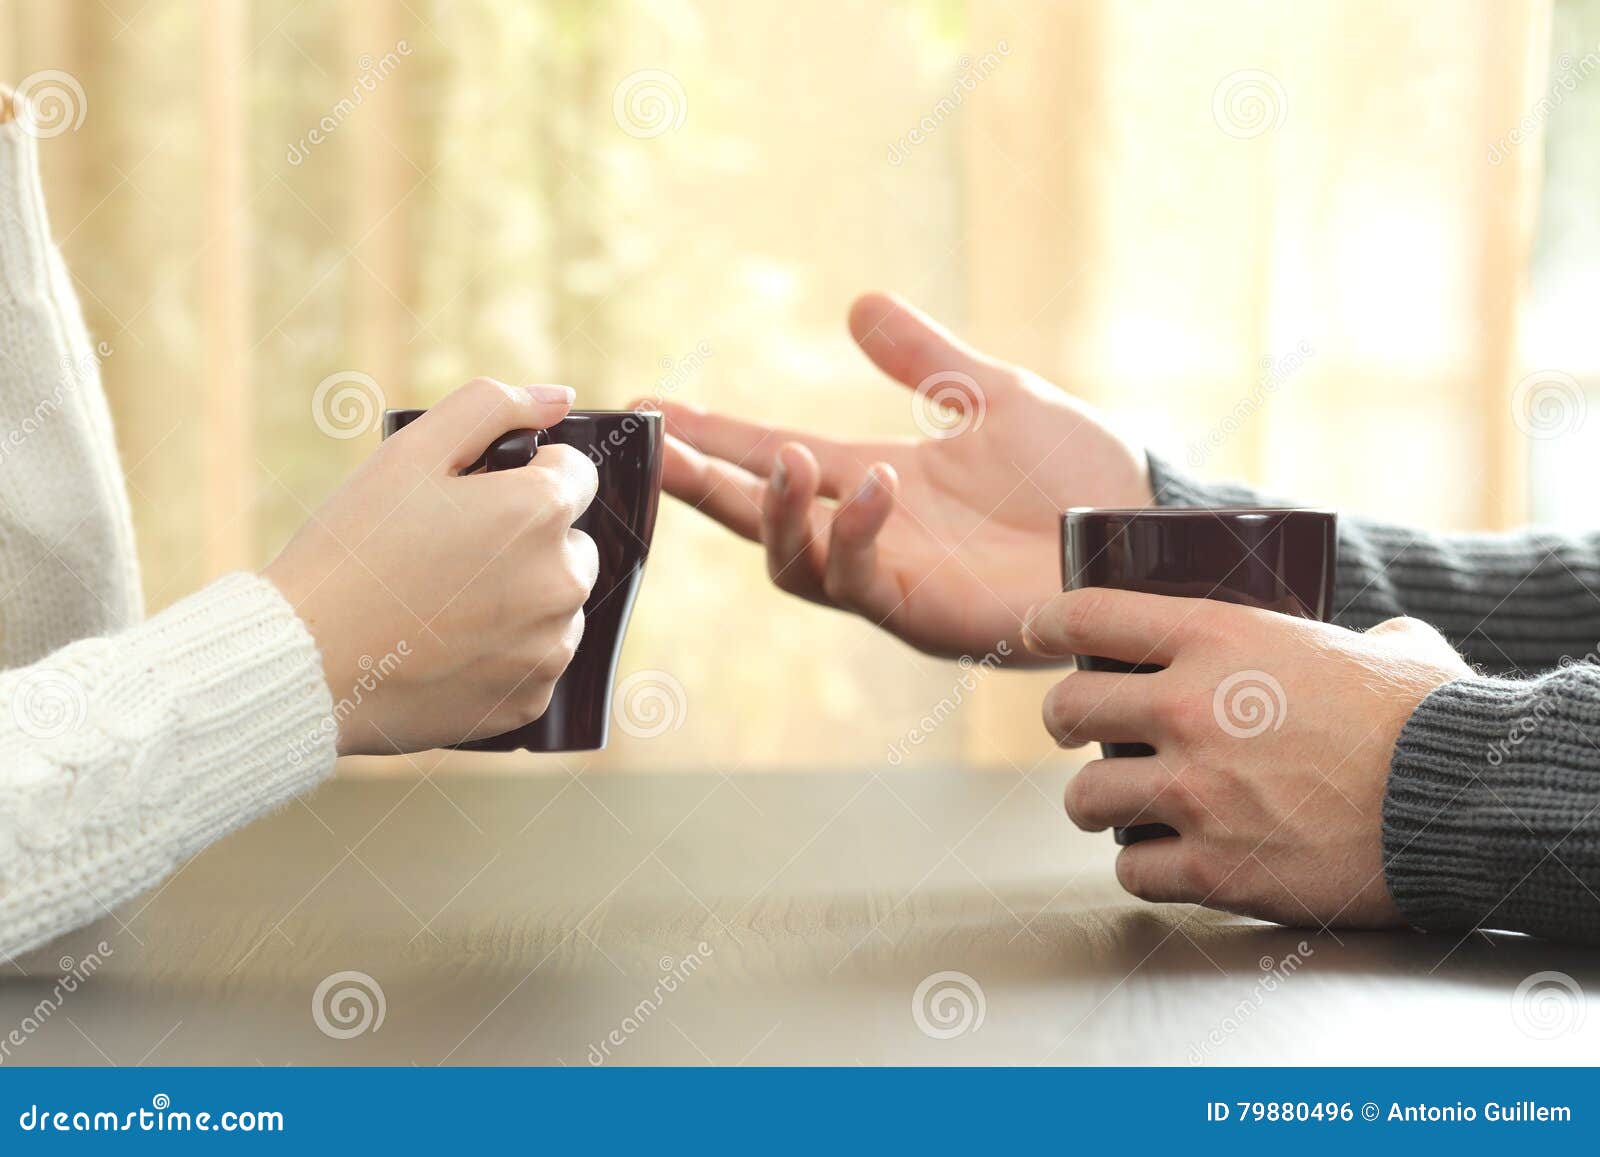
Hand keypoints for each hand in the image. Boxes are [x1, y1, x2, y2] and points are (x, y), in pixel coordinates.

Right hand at [263, 378, 598, 754]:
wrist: (306, 665)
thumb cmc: (352, 552)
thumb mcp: (410, 453)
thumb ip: (491, 407)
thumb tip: (557, 397)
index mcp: (540, 512)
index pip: (574, 474)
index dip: (521, 478)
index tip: (473, 499)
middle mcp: (562, 582)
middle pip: (570, 542)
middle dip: (527, 540)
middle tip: (449, 554)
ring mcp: (549, 648)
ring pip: (556, 605)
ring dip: (520, 598)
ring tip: (442, 604)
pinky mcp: (530, 701)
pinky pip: (535, 662)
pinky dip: (503, 654)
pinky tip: (447, 647)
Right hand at [653, 293, 1150, 659]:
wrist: (1144, 526)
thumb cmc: (1079, 473)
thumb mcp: (994, 395)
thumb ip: (925, 360)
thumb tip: (858, 305)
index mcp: (878, 485)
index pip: (776, 458)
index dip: (714, 438)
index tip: (650, 410)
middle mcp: (872, 537)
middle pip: (759, 519)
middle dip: (703, 487)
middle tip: (656, 451)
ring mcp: (895, 582)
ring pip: (796, 565)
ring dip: (776, 514)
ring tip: (784, 458)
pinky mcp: (928, 617)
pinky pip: (866, 582)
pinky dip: (858, 534)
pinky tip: (877, 484)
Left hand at [1028, 589, 1472, 926]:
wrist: (1462, 801)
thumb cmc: (1427, 717)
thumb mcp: (1380, 646)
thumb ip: (1348, 636)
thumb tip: (1374, 641)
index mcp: (1219, 639)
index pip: (1091, 616)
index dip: (1048, 623)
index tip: (1036, 633)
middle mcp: (1190, 710)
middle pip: (1067, 711)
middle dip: (1065, 723)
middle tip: (1079, 732)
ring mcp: (1195, 793)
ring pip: (1085, 800)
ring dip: (1098, 805)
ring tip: (1121, 806)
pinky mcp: (1214, 869)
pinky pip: (1133, 871)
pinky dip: (1144, 869)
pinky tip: (1166, 861)